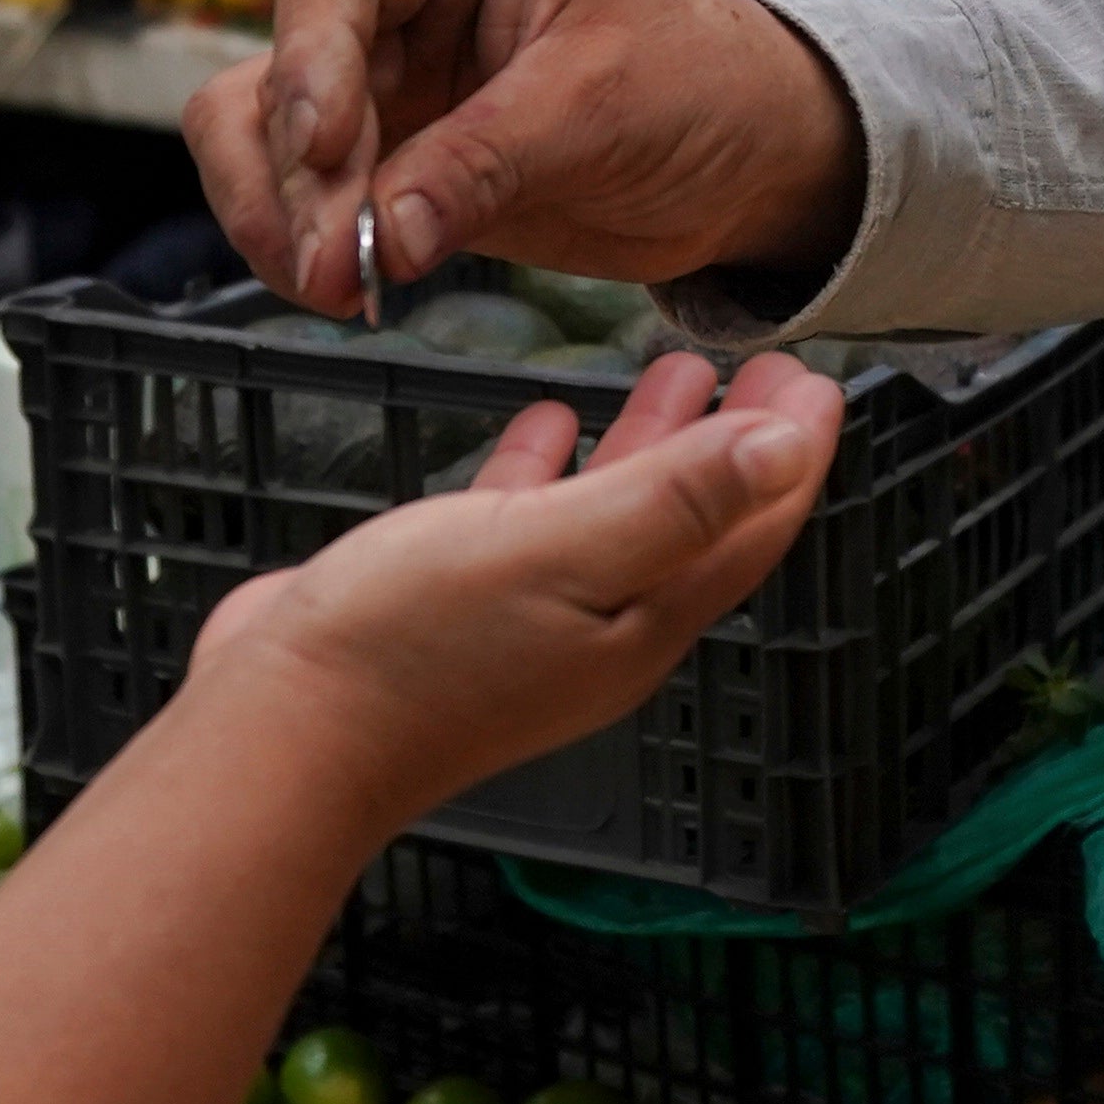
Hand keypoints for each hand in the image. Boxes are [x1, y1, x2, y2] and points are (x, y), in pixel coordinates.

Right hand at [178, 350, 841, 836]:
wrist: (283, 738)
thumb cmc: (415, 650)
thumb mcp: (564, 550)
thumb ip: (678, 497)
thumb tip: (788, 446)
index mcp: (644, 617)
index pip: (750, 525)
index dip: (793, 453)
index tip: (820, 376)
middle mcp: (603, 622)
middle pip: (699, 517)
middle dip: (740, 441)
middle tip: (769, 365)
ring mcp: (533, 616)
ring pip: (619, 513)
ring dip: (655, 442)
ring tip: (677, 368)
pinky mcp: (462, 599)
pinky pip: (531, 519)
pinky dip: (553, 466)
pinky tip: (547, 423)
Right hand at [183, 0, 865, 315]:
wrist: (749, 156)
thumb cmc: (700, 83)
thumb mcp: (601, 107)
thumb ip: (485, 164)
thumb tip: (384, 237)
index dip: (309, 61)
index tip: (324, 150)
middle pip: (278, 63)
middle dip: (293, 170)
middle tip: (334, 262)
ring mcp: (387, 79)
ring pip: (260, 134)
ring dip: (279, 215)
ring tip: (338, 286)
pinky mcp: (389, 158)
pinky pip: (303, 197)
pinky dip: (305, 245)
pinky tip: (349, 288)